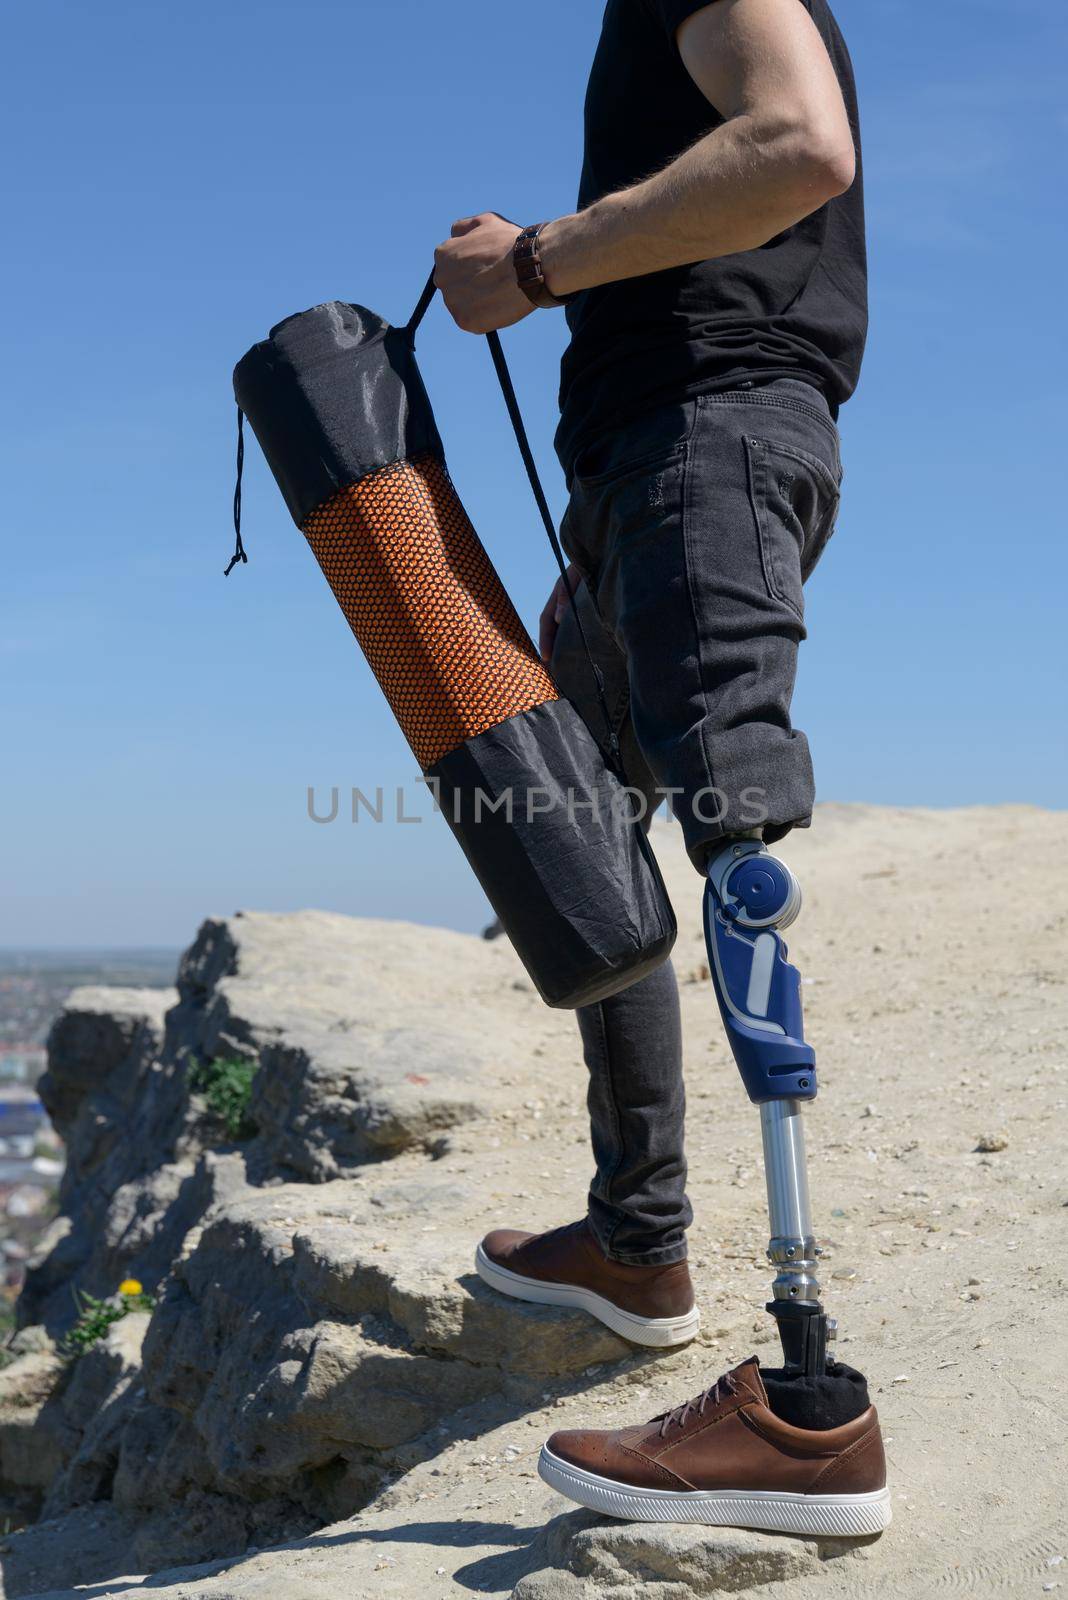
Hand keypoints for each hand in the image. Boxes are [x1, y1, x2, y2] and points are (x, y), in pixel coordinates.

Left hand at [434, 213, 533, 333]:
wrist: (530, 267)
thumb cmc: (510, 242)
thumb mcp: (485, 221)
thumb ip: (464, 227)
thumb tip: (453, 235)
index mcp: (443, 254)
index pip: (451, 265)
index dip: (471, 267)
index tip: (486, 268)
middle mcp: (442, 278)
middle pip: (453, 287)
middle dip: (470, 286)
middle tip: (493, 283)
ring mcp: (452, 301)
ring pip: (462, 305)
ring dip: (477, 302)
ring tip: (498, 293)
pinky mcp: (464, 320)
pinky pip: (471, 322)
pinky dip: (484, 317)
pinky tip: (498, 306)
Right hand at [539, 563, 583, 663]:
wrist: (610, 547)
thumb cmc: (593, 558)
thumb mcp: (578, 575)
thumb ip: (567, 595)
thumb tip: (559, 618)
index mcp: (560, 591)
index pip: (546, 620)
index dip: (545, 639)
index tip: (546, 659)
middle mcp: (567, 597)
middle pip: (555, 626)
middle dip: (553, 645)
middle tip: (553, 668)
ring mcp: (578, 600)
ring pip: (568, 625)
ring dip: (566, 642)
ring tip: (569, 662)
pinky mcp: (591, 602)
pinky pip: (582, 621)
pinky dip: (580, 635)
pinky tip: (587, 646)